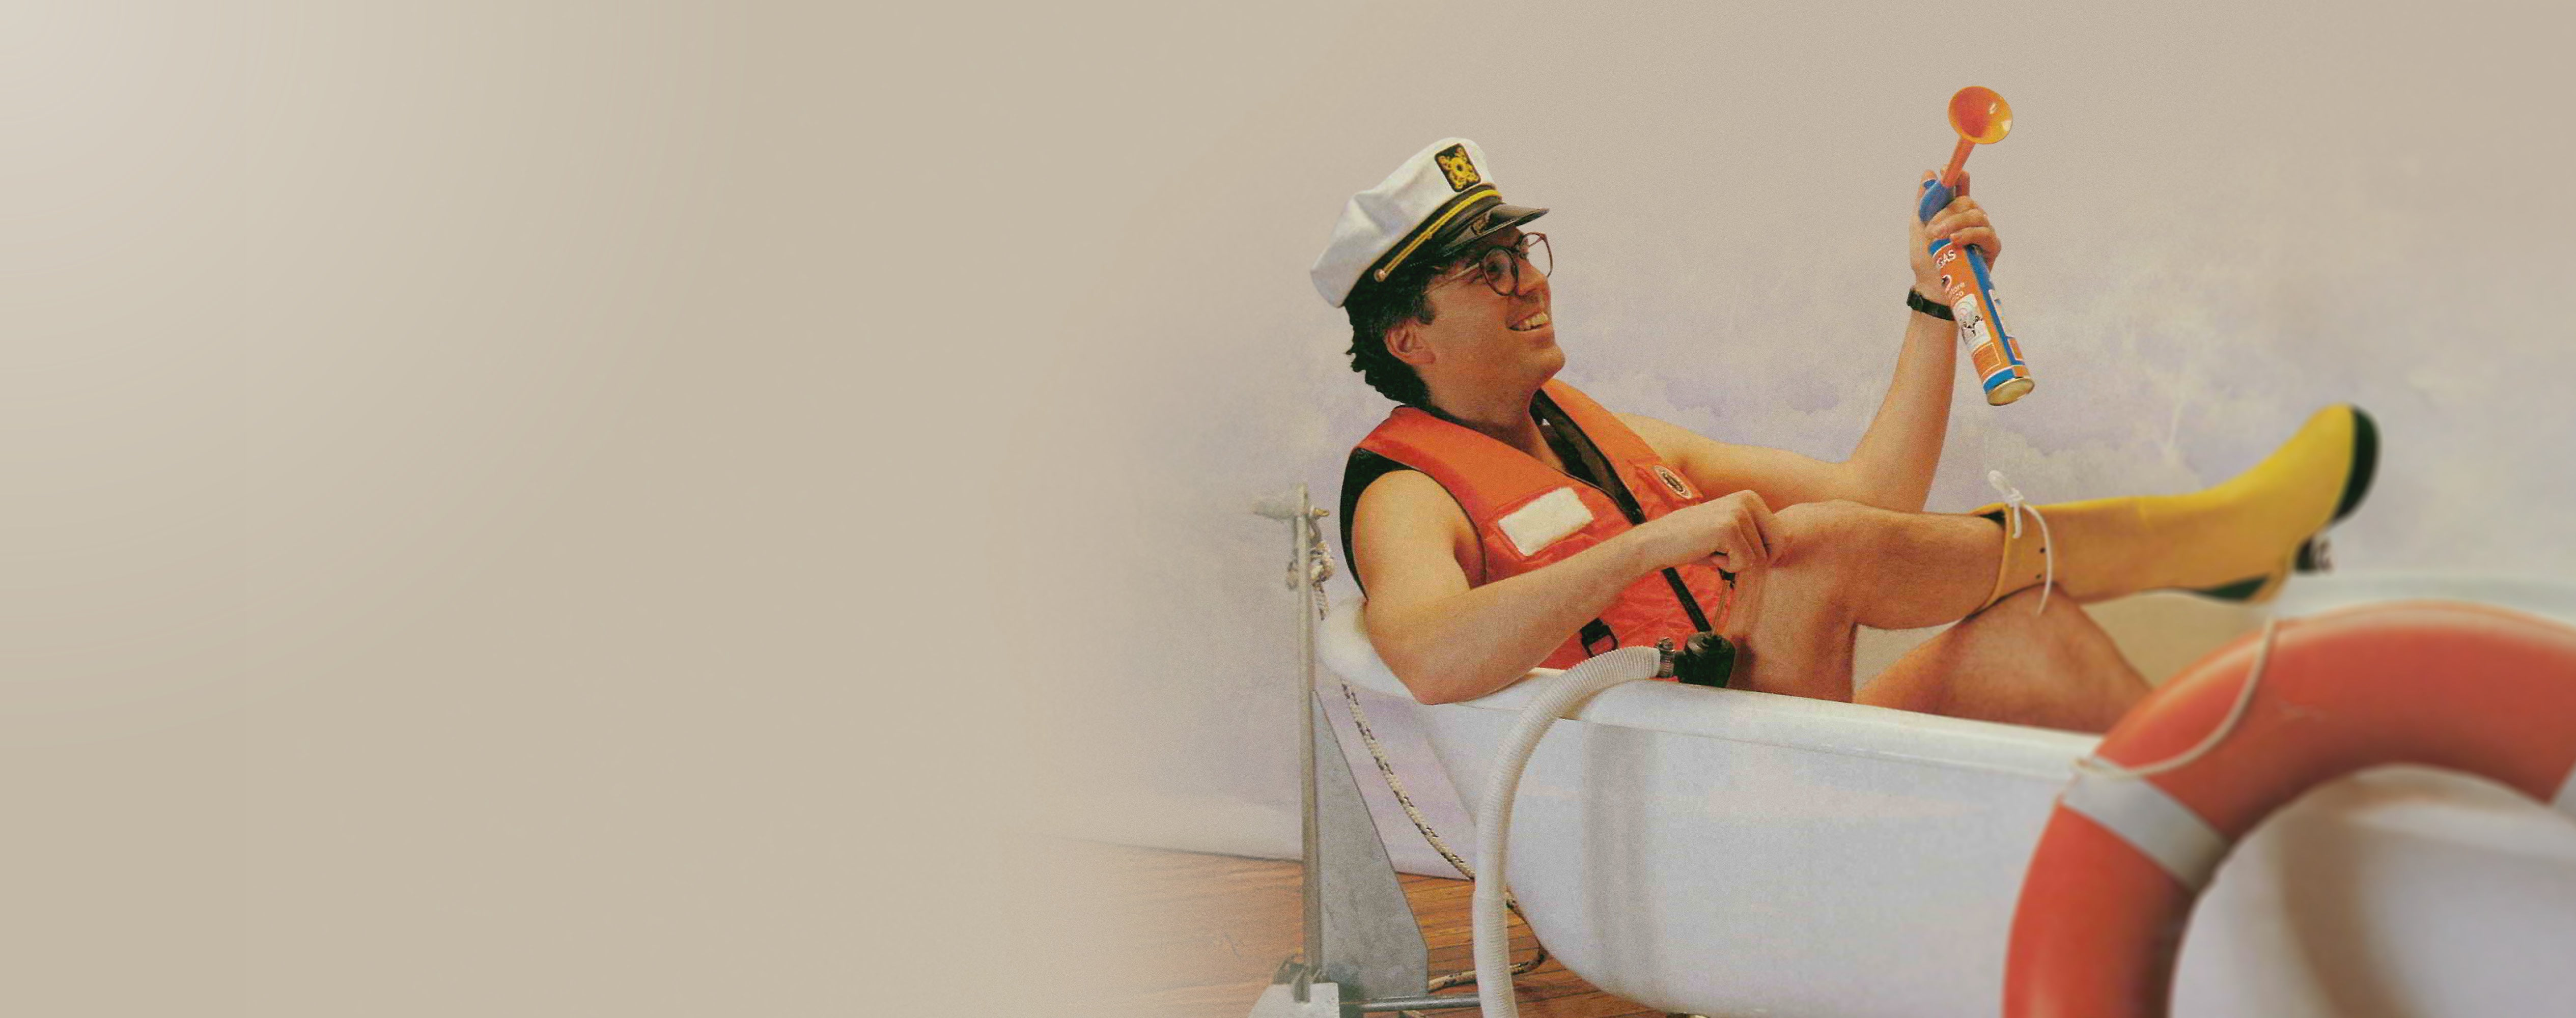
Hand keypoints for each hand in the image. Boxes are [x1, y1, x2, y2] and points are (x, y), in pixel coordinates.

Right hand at [1628, 490, 1787, 580]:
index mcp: (1750, 497)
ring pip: (1758, 558)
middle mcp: (1748, 499)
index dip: (1762, 553)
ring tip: (1710, 548)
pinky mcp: (1728, 528)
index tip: (1733, 548)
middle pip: (1776, 546)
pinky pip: (1742, 563)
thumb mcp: (1732, 532)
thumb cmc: (1694, 541)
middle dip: (1752, 558)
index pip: (1780, 536)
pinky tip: (1706, 551)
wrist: (1656, 542)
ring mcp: (1738, 512)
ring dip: (1733, 562)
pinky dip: (1724, 566)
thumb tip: (1792, 537)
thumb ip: (1758, 534)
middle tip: (1723, 551)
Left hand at [1908, 170, 2002, 297]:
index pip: (1961, 189)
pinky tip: (1955, 240)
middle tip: (1931, 228)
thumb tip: (1927, 173)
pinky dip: (1969, 233)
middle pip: (1967, 201)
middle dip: (1947, 212)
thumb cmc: (1927, 259)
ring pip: (1976, 215)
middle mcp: (1972, 220)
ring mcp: (1983, 232)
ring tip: (1939, 237)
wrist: (1932, 288)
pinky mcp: (1992, 247)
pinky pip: (1986, 233)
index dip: (1956, 177)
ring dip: (1954, 223)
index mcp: (1955, 212)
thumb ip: (1923, 202)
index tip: (1945, 170)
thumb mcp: (1919, 227)